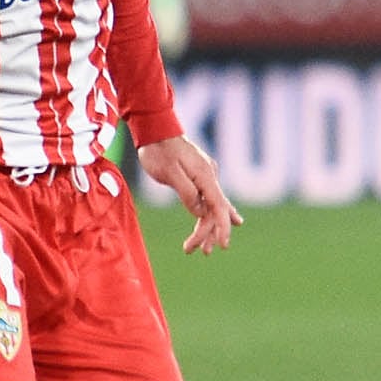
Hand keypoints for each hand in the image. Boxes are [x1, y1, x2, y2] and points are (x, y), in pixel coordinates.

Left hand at [139, 134, 242, 254]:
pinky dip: (210, 214)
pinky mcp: (199, 176)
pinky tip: (225, 223)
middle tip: (197, 251)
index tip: (222, 245)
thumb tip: (199, 212)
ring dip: (207, 227)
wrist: (155, 128)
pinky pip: (208, 199)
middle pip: (215, 210)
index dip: (221, 228)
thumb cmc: (159, 150)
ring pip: (212, 206)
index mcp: (205, 176)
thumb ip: (187, 192)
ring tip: (202, 249)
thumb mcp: (170, 173)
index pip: (219, 207)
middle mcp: (210, 176)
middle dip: (208, 233)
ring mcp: (206, 176)